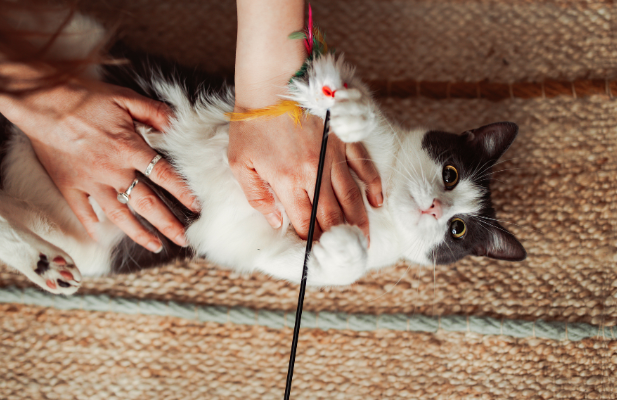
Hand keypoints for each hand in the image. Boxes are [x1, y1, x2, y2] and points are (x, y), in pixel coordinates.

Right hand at [0, 78, 198, 250]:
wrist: (41, 101)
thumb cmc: (84, 96)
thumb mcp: (125, 98)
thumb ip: (154, 112)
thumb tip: (177, 124)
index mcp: (130, 149)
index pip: (165, 176)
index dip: (183, 193)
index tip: (197, 207)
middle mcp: (113, 171)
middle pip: (147, 203)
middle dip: (168, 224)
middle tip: (183, 239)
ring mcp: (90, 182)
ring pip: (119, 215)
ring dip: (139, 233)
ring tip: (155, 245)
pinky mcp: (69, 185)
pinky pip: (83, 212)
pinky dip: (92, 226)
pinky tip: (102, 238)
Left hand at [228, 112, 382, 240]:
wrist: (271, 81)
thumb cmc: (252, 122)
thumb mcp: (240, 162)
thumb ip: (257, 196)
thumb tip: (276, 221)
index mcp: (287, 181)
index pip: (304, 222)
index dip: (310, 241)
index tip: (316, 254)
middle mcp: (313, 172)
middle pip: (331, 215)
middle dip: (340, 239)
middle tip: (349, 255)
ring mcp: (332, 155)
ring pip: (351, 196)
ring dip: (359, 221)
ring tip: (365, 240)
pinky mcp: (342, 139)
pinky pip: (363, 166)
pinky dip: (372, 185)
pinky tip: (376, 202)